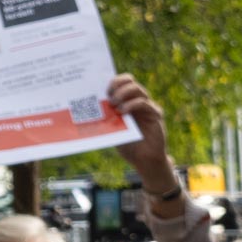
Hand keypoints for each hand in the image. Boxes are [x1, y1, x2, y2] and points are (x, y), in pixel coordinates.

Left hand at [109, 74, 178, 190]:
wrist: (143, 160)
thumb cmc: (127, 146)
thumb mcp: (112, 130)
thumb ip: (106, 118)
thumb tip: (86, 108)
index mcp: (127, 102)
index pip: (122, 82)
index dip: (113, 82)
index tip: (102, 89)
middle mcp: (138, 101)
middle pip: (130, 81)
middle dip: (117, 84)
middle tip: (108, 94)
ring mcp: (148, 107)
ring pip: (137, 89)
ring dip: (123, 93)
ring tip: (114, 103)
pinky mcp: (155, 114)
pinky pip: (144, 103)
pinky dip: (132, 104)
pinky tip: (123, 111)